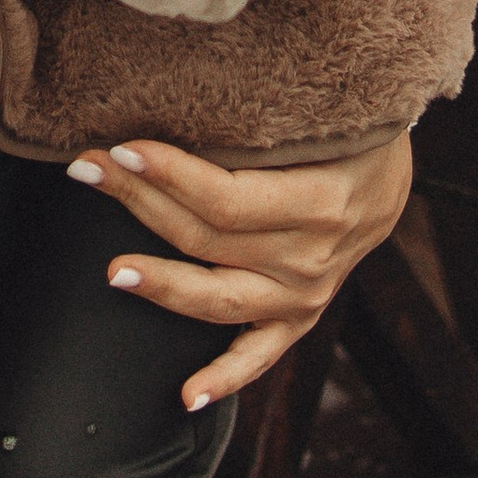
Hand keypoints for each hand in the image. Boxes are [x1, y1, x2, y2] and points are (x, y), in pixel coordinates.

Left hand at [64, 129, 414, 405]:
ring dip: (163, 286)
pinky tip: (186, 397)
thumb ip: (268, 114)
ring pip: (220, 299)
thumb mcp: (324, 109)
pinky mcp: (300, 317)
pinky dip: (225, 379)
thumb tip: (185, 79)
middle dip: (141, 202)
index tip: (121, 147)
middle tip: (86, 170)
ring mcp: (306, 294)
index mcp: (322, 202)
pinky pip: (260, 355)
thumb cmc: (347, 122)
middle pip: (210, 239)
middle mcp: (313, 258)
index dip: (171, 176)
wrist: (391, 171)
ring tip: (112, 270)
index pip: (229, 199)